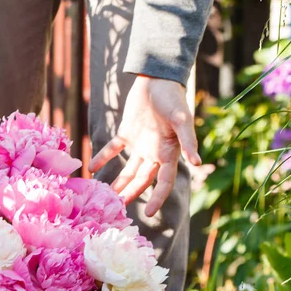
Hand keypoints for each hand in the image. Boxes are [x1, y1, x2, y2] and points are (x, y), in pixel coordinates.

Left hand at [88, 76, 200, 216]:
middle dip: (132, 194)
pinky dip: (103, 158)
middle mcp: (154, 152)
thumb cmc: (172, 97)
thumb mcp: (181, 119)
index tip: (147, 213)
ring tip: (106, 196)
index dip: (157, 198)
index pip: (164, 182)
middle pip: (142, 180)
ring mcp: (140, 143)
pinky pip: (113, 149)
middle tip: (117, 209)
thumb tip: (198, 163)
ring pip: (128, 169)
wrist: (157, 76)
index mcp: (169, 152)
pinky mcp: (127, 132)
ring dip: (118, 182)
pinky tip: (92, 169)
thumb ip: (188, 141)